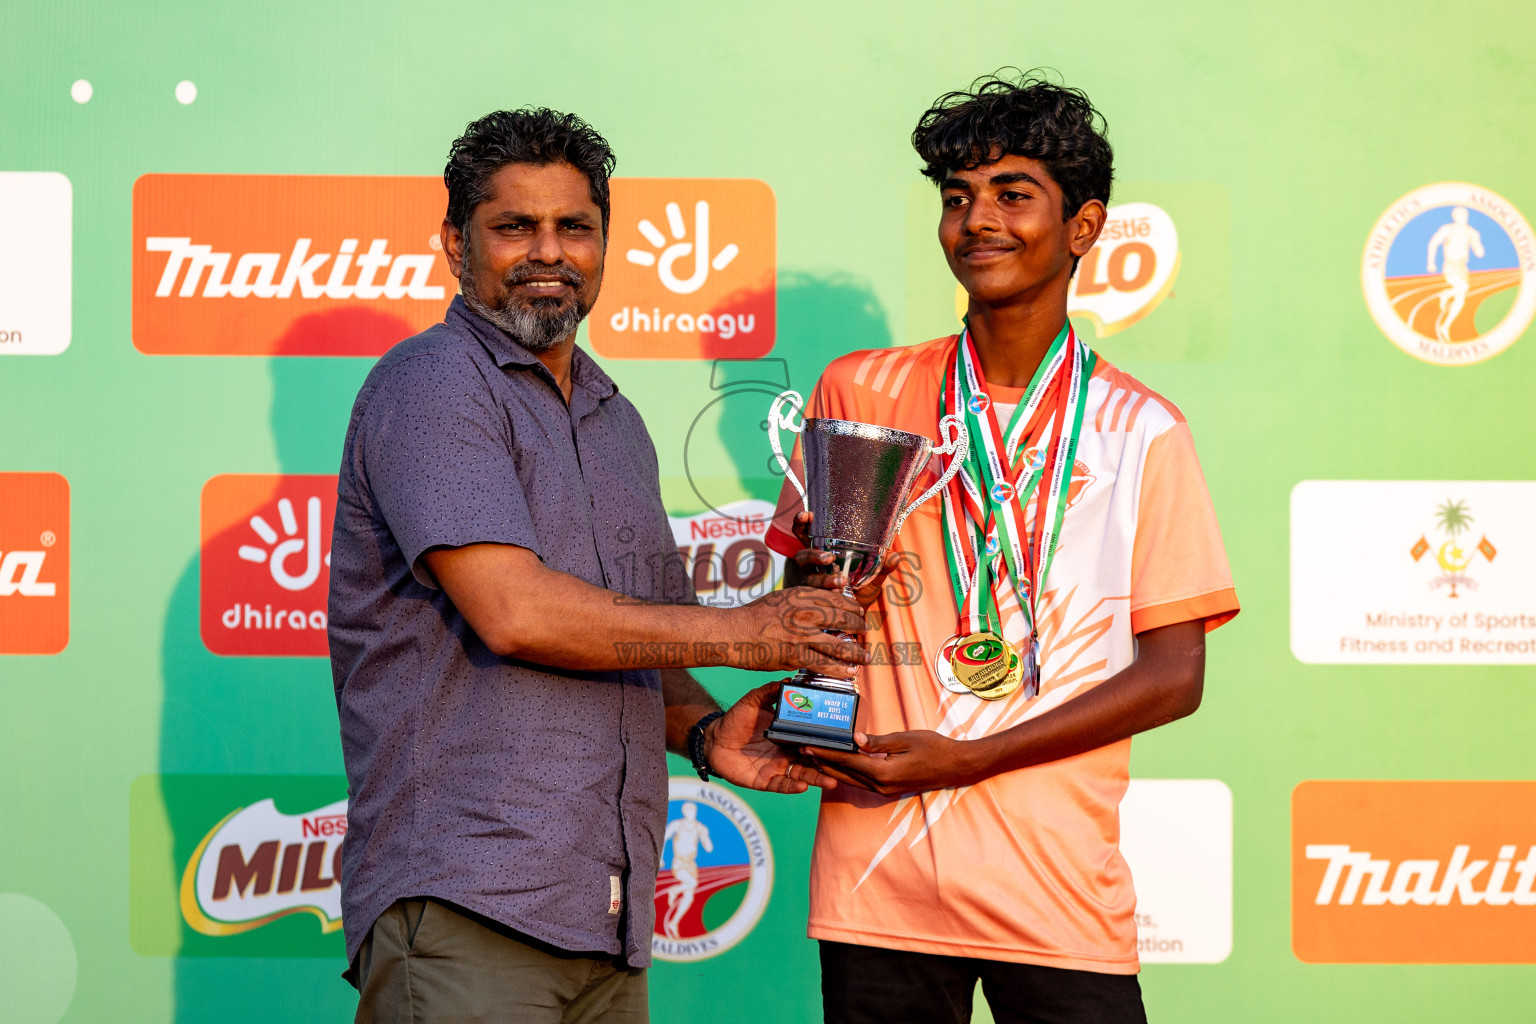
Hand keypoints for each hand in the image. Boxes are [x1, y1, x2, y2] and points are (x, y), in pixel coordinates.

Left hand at [703, 682, 838, 793]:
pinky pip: (782, 786)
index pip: (813, 738)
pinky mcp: (765, 781)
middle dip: (828, 763)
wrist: (713, 739)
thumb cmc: (736, 719)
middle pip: (813, 759)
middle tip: (843, 763)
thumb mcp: (754, 701)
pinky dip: (792, 787)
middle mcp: (788, 752)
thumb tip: (789, 680)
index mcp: (790, 733)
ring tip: (830, 781)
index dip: (826, 740)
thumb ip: (770, 691)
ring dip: (816, 779)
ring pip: (802, 775)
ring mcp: (778, 767)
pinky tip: (802, 786)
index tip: (842, 739)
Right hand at [731, 585, 868, 677]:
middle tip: (865, 630)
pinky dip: (841, 669)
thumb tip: (823, 607)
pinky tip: (851, 672)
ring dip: (856, 652)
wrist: (734, 632)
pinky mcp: (797, 656)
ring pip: (839, 644)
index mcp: (802, 595)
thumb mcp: (782, 598)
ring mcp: (802, 635)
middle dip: (859, 626)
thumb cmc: (755, 615)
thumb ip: (803, 601)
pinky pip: (826, 664)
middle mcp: (806, 613)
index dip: (853, 606)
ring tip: (865, 656)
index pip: (837, 599)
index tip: (859, 612)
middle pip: (843, 619)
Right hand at [789, 511, 889, 608]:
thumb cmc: (858, 591)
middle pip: (801, 556)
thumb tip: (895, 557)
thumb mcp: (872, 577)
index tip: (807, 515)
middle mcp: (811, 567)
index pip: (805, 533)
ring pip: (809, 578)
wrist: (853, 618)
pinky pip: (814, 597)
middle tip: (829, 557)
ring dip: (823, 579)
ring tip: (841, 582)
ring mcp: (810, 584)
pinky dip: (827, 596)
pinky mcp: (812, 601)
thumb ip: (882, 567)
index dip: (801, 523)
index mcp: (821, 552)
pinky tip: (839, 596)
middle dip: (812, 554)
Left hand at [802, 729, 988, 796]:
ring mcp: (884, 790)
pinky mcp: (888, 789)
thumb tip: (855, 739)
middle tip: (801, 750)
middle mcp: (881, 786)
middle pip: (843, 774)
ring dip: (831, 769)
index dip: (826, 753)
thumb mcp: (906, 739)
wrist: (957, 767)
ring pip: (850, 780)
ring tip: (813, 756)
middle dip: (821, 763)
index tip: (808, 746)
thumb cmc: (935, 748)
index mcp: (884, 773)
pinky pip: (860, 781)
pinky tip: (837, 763)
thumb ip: (879, 742)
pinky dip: (845, 772)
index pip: (847, 761)